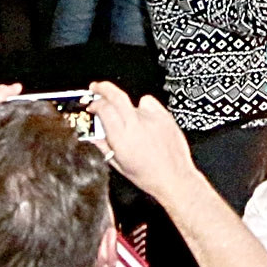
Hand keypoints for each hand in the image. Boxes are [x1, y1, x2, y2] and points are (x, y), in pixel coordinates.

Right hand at [88, 83, 201, 197]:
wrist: (176, 178)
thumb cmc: (149, 176)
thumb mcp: (119, 165)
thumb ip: (104, 146)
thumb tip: (93, 135)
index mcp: (121, 138)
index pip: (103, 108)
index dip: (94, 104)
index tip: (91, 106)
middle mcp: (135, 125)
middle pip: (116, 95)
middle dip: (103, 88)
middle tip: (96, 87)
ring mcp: (151, 118)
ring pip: (133, 102)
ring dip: (125, 107)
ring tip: (128, 121)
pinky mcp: (165, 116)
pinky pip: (149, 102)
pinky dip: (143, 107)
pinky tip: (145, 119)